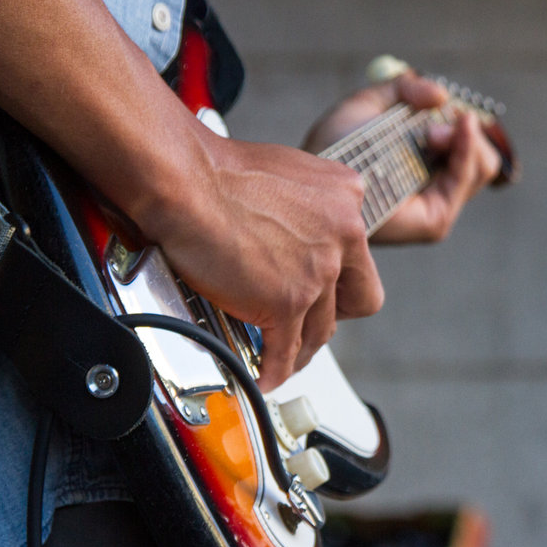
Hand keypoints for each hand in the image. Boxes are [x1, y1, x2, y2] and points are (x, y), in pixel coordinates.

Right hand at [144, 129, 383, 391]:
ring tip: (282, 356)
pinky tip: (265, 375)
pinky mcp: (288, 301)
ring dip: (301, 349)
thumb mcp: (289, 175)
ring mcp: (319, 270)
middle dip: (335, 316)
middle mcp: (345, 233)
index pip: (360, 256)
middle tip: (309, 322)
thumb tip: (298, 232)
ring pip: (322, 329)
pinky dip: (275, 368)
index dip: (340, 279)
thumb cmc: (217, 171)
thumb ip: (308, 207)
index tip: (323, 290)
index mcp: (348, 198)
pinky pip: (286, 348)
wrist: (185, 181)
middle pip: (361, 298)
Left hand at [302, 70, 501, 243]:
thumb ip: (405, 89)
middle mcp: (434, 190)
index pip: (467, 147)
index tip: (447, 106)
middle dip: (466, 131)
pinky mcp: (435, 221)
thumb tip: (443, 95)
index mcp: (424, 167)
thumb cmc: (334, 144)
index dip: (464, 123)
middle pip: (483, 158)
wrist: (317, 171)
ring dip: (464, 138)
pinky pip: (468, 177)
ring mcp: (438, 207)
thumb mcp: (370, 103)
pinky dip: (467, 148)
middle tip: (435, 124)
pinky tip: (450, 130)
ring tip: (431, 133)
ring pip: (483, 165)